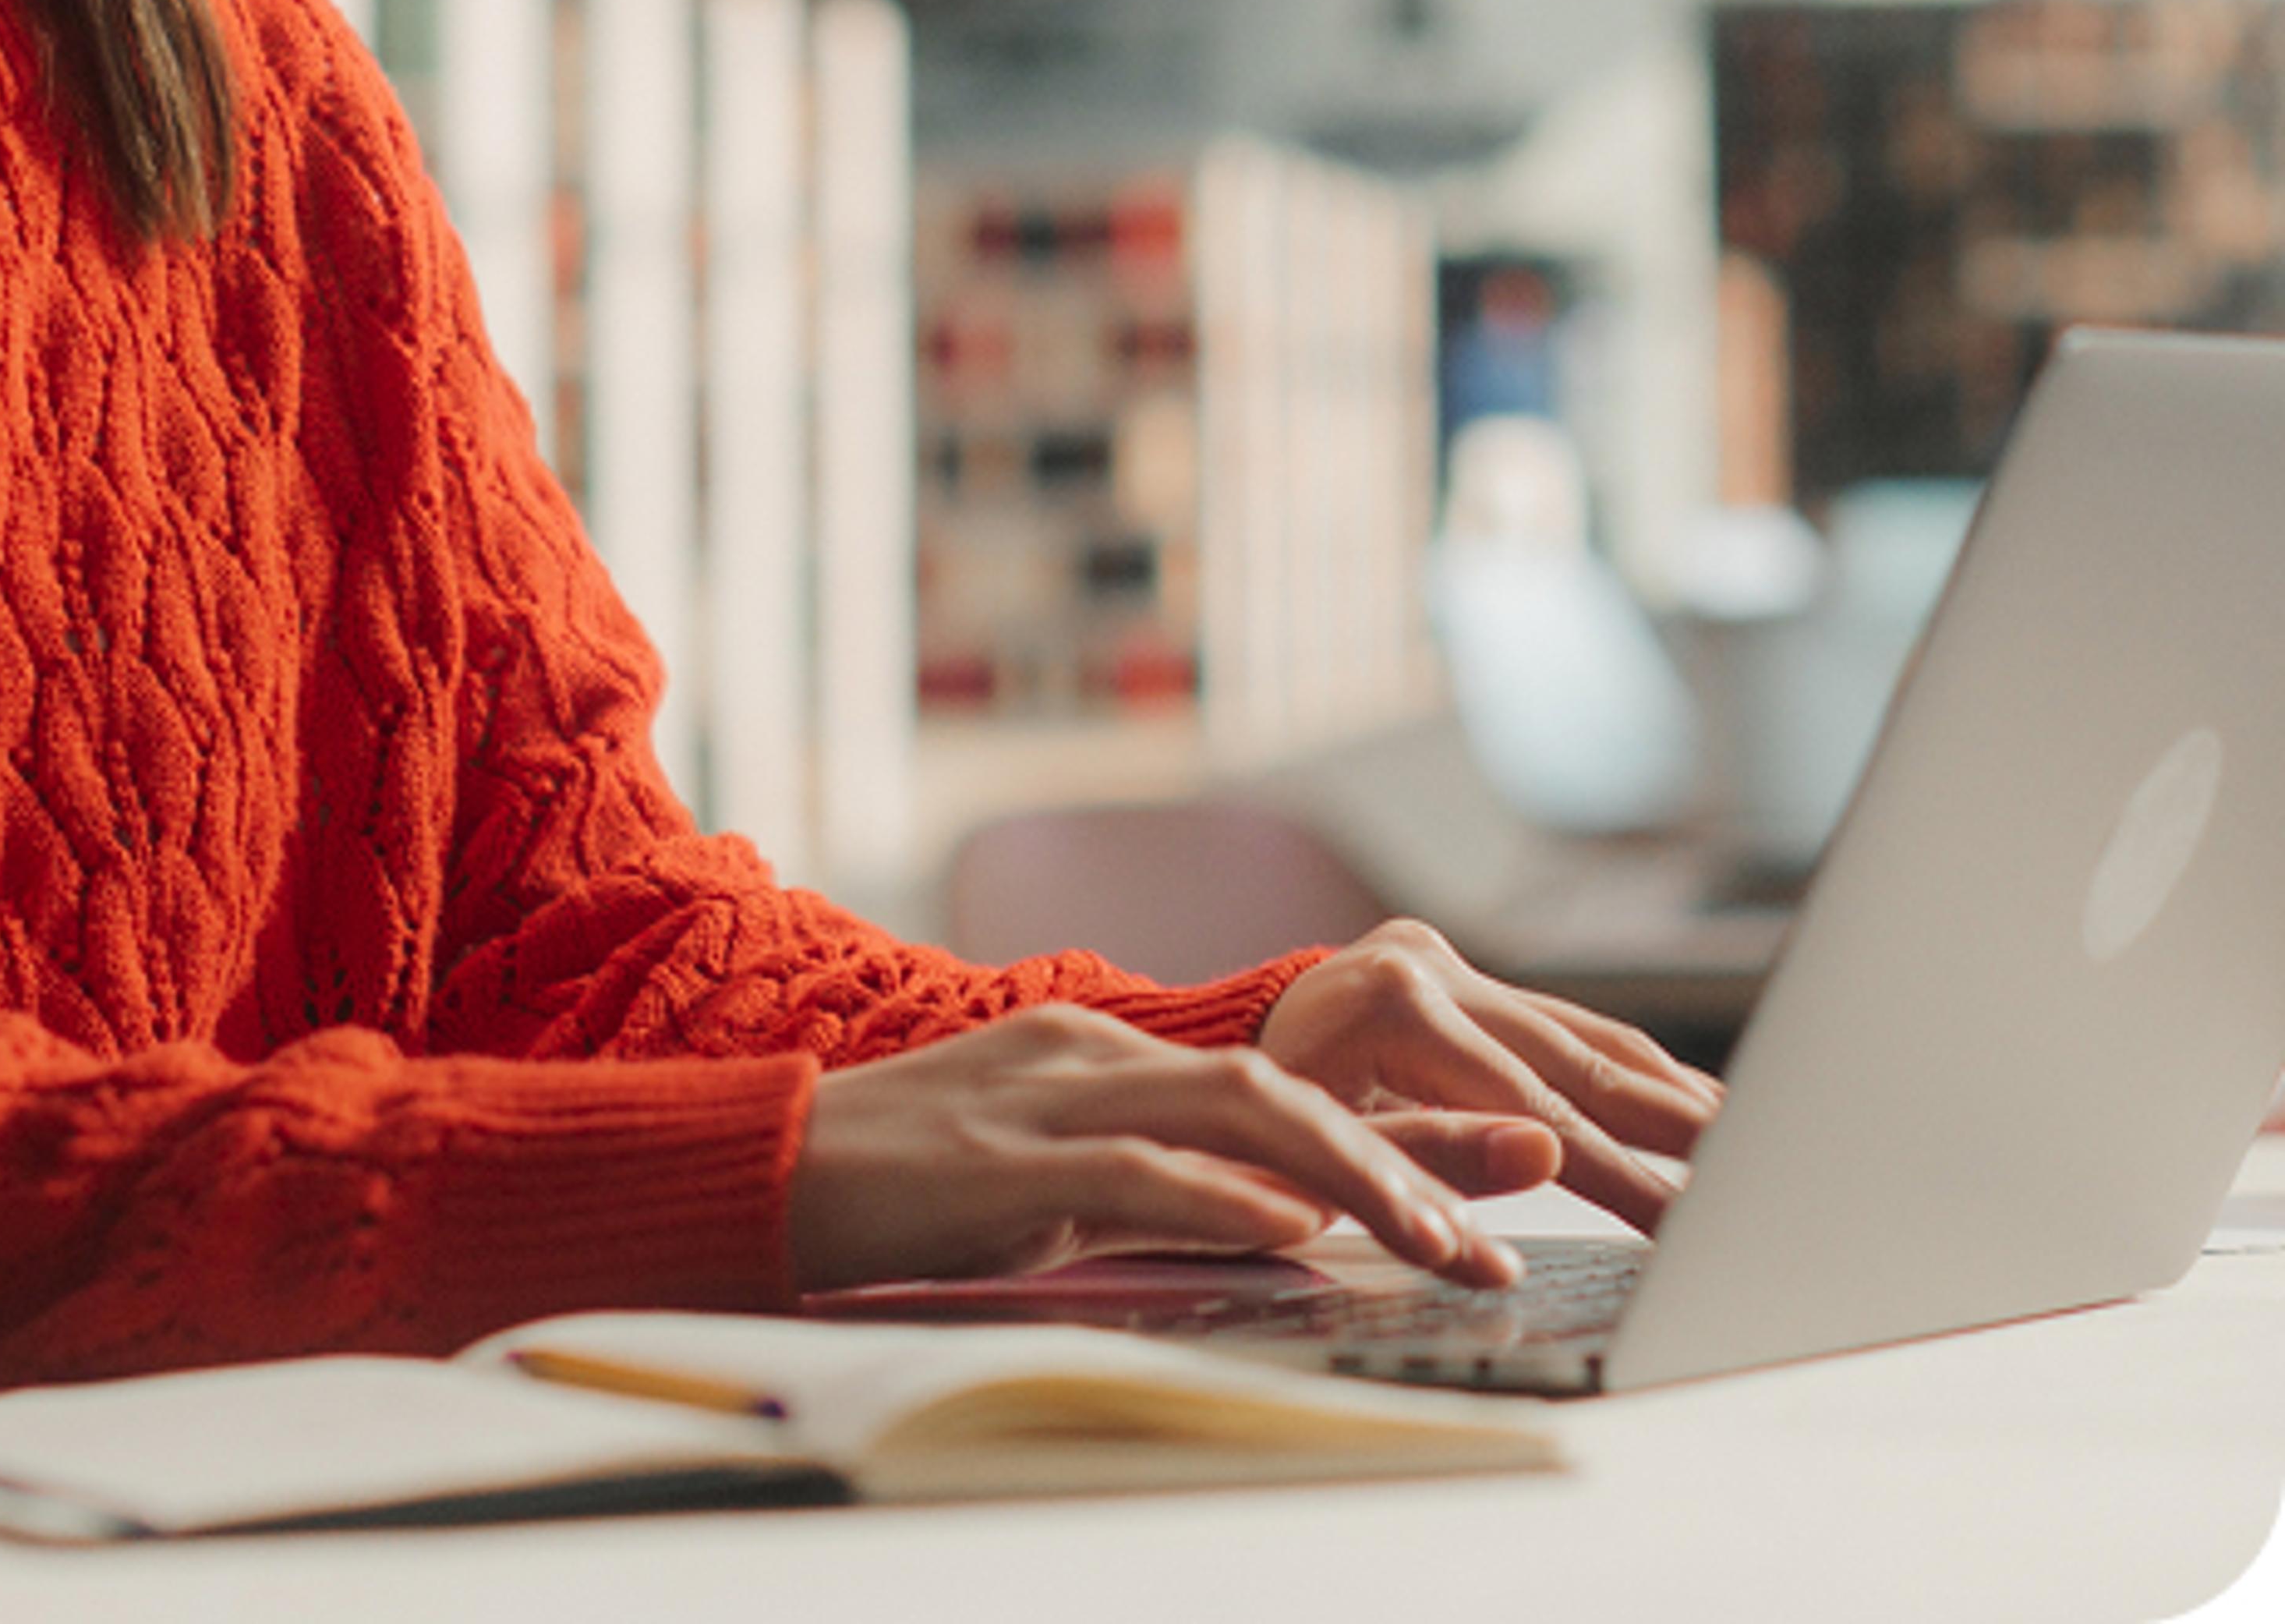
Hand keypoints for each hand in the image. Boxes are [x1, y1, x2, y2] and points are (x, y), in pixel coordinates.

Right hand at [784, 1002, 1560, 1297]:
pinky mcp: (1001, 1161)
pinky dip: (1220, 1198)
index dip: (1408, 1120)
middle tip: (1532, 1186)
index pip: (1289, 1078)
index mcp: (1109, 1053)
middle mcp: (1094, 1055)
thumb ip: (1156, 1182)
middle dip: (1421, 1138)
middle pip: (1293, 1081)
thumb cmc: (902, 1189)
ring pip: (1239, 1113)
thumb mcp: (1050, 1176)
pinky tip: (1288, 1230)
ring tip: (1444, 1236)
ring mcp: (1048, 1098)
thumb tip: (1280, 1220)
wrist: (757, 1167)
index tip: (1517, 1161)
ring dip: (1357, 1173)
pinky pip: (1133, 1171)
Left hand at [1259, 919, 1722, 1237]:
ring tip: (1752, 1145)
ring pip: (1583, 1034)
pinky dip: (1630, 1067)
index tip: (1695, 1231)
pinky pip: (1562, 1024)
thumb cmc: (1253, 1126)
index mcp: (1391, 1007)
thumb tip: (1551, 1161)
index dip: (1621, 1177)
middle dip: (1674, 1134)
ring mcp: (1443, 961)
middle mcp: (1425, 966)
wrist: (1201, 1057)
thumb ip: (1438, 1161)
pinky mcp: (1456, 970)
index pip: (1534, 1112)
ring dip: (1670, 1093)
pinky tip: (1692, 1102)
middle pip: (1574, 1065)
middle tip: (1764, 1185)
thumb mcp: (1329, 1156)